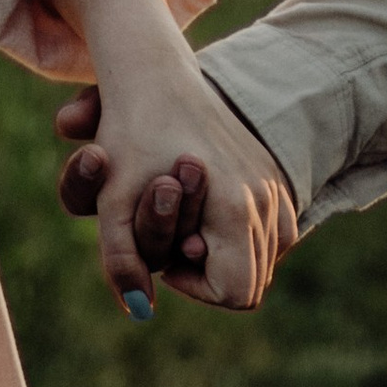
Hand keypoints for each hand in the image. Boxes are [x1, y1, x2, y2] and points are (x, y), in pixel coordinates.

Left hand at [53, 75, 297, 317]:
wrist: (156, 76)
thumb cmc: (130, 138)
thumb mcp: (112, 200)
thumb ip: (121, 260)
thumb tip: (141, 309)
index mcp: (236, 209)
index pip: (236, 293)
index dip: (194, 286)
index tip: (167, 253)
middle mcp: (266, 198)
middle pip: (253, 281)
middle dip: (210, 272)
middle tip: (176, 235)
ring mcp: (274, 183)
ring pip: (266, 258)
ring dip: (229, 255)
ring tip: (191, 221)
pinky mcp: (273, 171)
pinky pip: (273, 230)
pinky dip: (245, 236)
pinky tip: (210, 212)